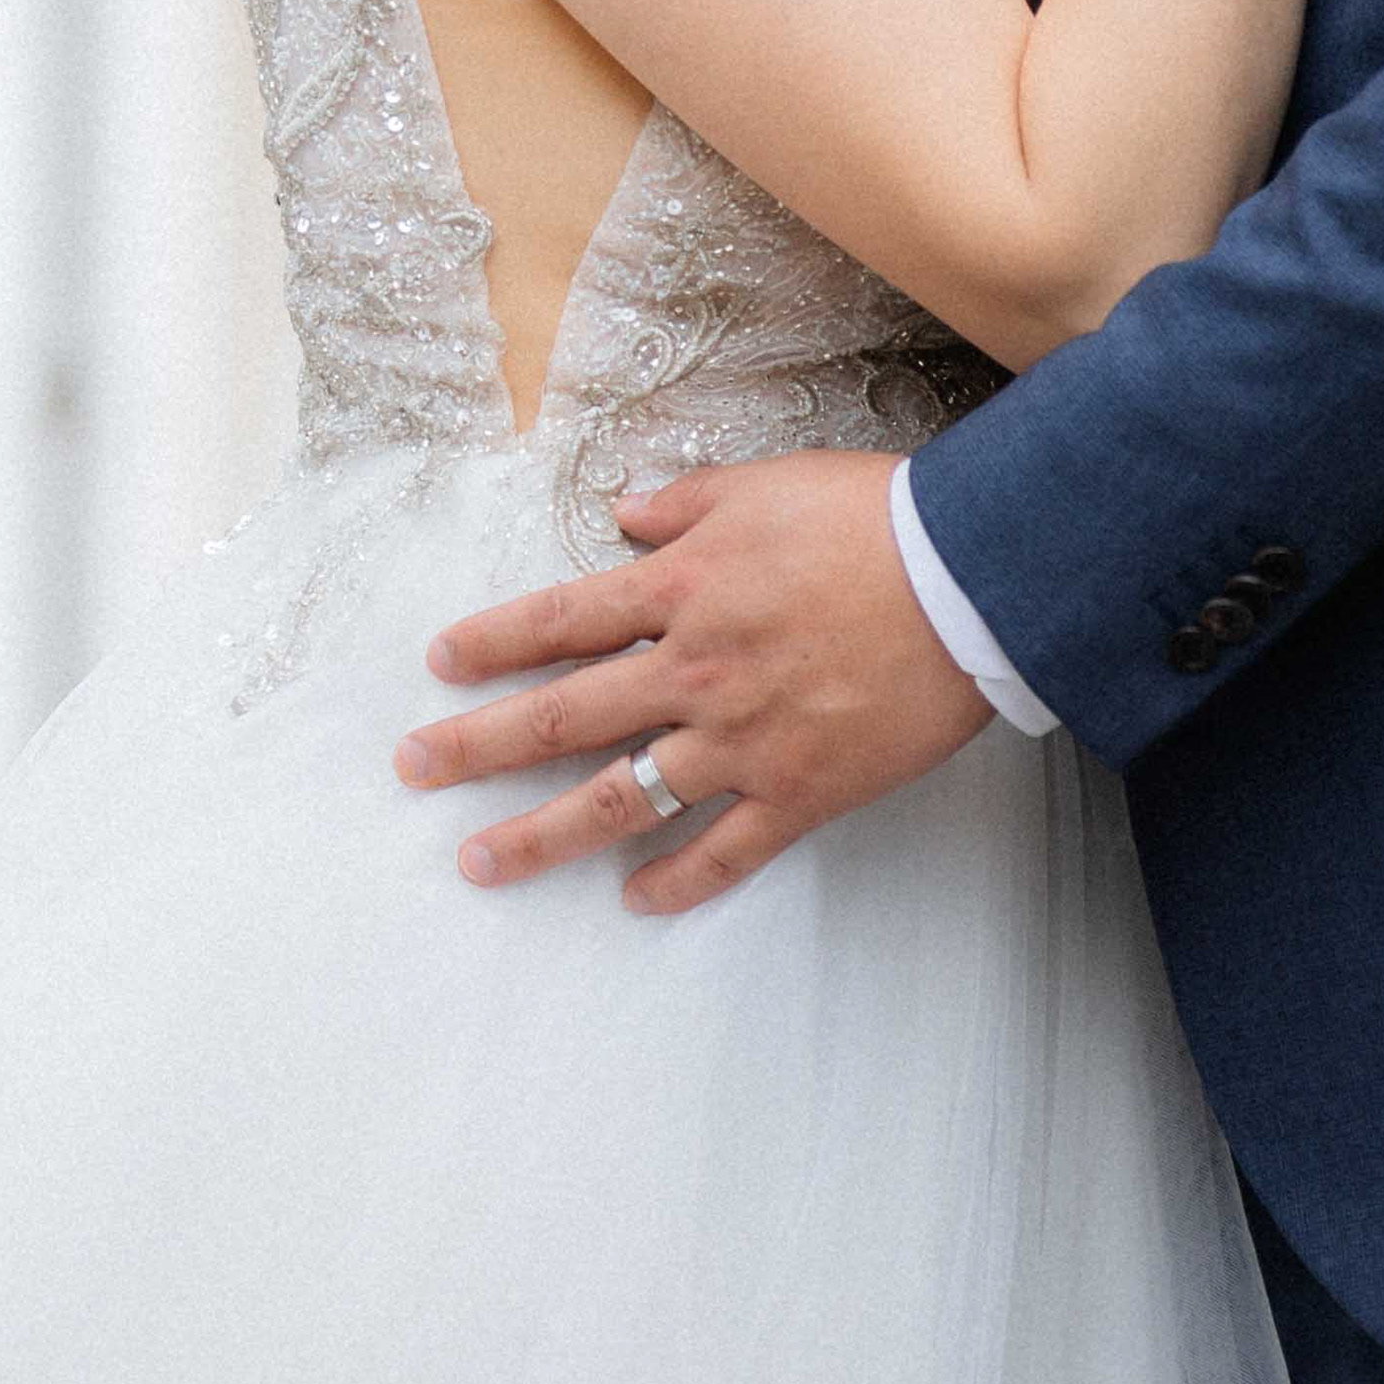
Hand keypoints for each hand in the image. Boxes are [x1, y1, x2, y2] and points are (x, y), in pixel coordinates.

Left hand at [394, 449, 986, 915]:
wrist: (971, 579)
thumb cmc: (874, 518)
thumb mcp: (768, 483)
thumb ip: (687, 501)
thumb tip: (623, 510)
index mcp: (683, 586)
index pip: (561, 620)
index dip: (493, 643)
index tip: (438, 666)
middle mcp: (694, 669)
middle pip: (565, 716)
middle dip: (478, 746)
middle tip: (412, 770)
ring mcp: (742, 740)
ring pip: (622, 798)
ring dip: (543, 835)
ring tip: (480, 863)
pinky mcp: (798, 791)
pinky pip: (723, 850)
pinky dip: (676, 880)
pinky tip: (634, 900)